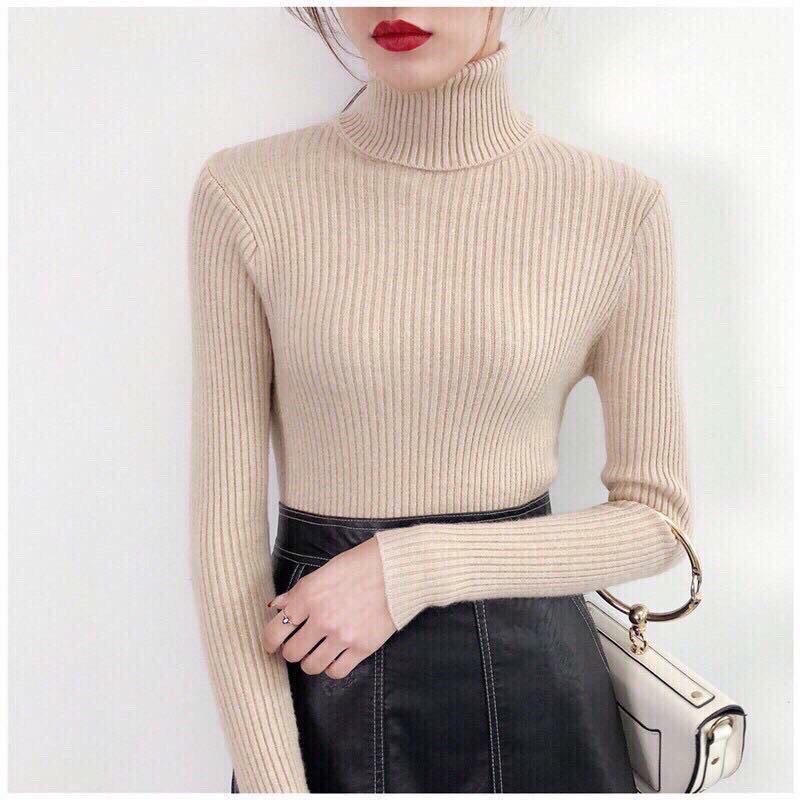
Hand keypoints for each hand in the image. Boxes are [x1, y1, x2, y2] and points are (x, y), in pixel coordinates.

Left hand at [261, 537, 396, 678]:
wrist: (395, 570)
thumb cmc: (360, 565)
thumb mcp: (323, 571)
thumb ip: (298, 592)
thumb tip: (277, 606)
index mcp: (308, 596)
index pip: (275, 629)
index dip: (269, 641)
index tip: (271, 645)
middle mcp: (322, 618)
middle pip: (291, 652)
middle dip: (291, 651)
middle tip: (297, 646)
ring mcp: (342, 635)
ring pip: (310, 666)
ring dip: (310, 661)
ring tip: (316, 652)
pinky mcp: (362, 647)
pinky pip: (336, 671)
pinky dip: (331, 667)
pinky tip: (334, 656)